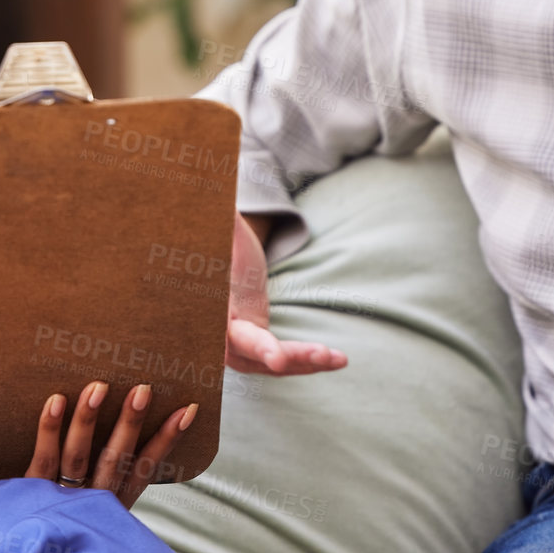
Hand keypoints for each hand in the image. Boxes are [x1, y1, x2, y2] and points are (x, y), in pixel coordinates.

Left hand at [24, 381, 195, 508]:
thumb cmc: (67, 525)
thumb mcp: (99, 510)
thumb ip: (111, 476)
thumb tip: (128, 422)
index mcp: (115, 504)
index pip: (146, 467)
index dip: (167, 439)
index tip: (187, 410)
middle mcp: (95, 502)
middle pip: (116, 458)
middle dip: (131, 423)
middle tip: (143, 390)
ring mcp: (64, 498)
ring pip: (79, 455)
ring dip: (90, 419)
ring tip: (99, 387)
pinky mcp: (34, 495)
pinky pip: (43, 459)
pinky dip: (50, 430)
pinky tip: (57, 400)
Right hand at [225, 211, 346, 374]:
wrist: (220, 270)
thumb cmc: (223, 247)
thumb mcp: (226, 232)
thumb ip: (226, 218)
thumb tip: (227, 186)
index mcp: (215, 312)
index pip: (232, 335)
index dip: (256, 347)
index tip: (277, 358)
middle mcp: (225, 336)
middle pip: (253, 357)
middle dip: (284, 359)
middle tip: (318, 355)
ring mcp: (241, 349)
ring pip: (273, 365)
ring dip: (305, 362)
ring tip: (338, 357)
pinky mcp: (259, 352)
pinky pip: (284, 364)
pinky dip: (309, 363)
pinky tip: (338, 360)